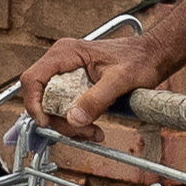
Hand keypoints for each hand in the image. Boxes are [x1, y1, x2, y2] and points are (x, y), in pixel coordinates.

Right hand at [8, 24, 158, 140]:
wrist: (152, 57)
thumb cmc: (139, 60)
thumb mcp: (120, 81)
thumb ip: (97, 99)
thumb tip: (74, 118)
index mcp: (65, 53)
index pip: (33, 79)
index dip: (34, 104)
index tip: (47, 122)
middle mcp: (61, 62)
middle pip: (42, 98)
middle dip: (59, 120)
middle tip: (83, 131)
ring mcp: (66, 73)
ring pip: (53, 106)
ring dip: (69, 125)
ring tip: (94, 132)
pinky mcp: (74, 84)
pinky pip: (65, 107)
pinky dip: (76, 121)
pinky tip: (92, 128)